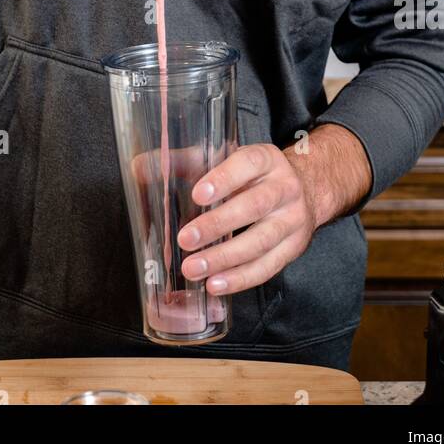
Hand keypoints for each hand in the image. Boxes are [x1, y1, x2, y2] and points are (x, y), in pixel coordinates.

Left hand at [175, 142, 320, 297]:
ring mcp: (292, 219)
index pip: (248, 164)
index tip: (198, 194)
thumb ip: (184, 163)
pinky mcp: (294, 248)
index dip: (224, 178)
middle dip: (218, 225)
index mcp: (266, 159)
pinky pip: (268, 266)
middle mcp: (284, 187)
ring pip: (260, 241)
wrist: (305, 189)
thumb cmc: (252, 176)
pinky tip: (216, 284)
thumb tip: (138, 167)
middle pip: (253, 206)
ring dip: (225, 258)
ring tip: (193, 269)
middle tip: (186, 239)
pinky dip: (241, 278)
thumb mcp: (226, 159)